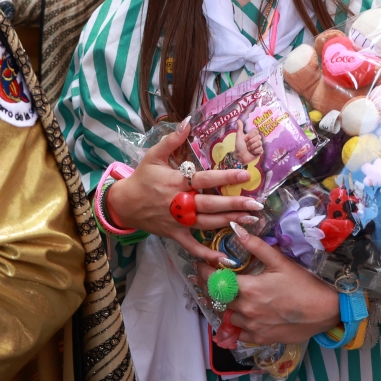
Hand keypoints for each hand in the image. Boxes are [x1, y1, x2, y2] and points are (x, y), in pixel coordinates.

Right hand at [106, 124, 260, 265]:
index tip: (244, 175)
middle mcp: (179, 203)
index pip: (204, 179)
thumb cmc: (142, 178)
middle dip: (234, 205)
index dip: (225, 177)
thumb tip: (187, 122)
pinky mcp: (175, 234)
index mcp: (176, 182)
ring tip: (251, 220)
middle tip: (256, 204)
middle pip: (210, 204)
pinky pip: (192, 246)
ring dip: (229, 223)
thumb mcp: (153, 156)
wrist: (124, 204)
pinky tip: (226, 258)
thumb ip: (171, 140)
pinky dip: (207, 254)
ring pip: (206, 224)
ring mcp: (177, 221)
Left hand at [197, 225, 340, 345]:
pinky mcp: (260, 338)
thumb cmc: (304, 284)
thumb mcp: (280, 261)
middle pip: (218, 299)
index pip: (215, 281)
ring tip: (231, 295)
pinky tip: (242, 315)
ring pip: (228, 316)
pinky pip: (239, 333)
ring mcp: (252, 327)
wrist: (325, 311)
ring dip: (226, 305)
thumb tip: (237, 229)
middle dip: (212, 287)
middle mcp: (245, 311)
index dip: (204, 272)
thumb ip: (256, 246)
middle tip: (212, 278)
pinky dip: (237, 324)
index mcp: (248, 289)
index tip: (199, 265)